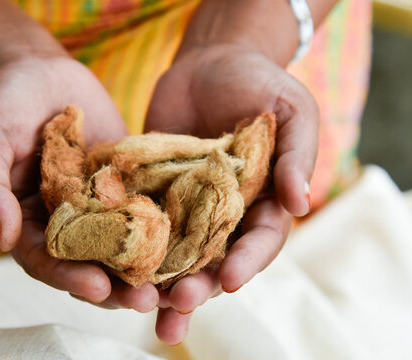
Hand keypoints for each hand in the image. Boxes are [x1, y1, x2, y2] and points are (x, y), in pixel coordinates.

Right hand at [0, 55, 159, 313]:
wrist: (36, 72)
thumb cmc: (0, 105)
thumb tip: (2, 237)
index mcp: (28, 223)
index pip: (46, 261)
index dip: (68, 278)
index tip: (97, 288)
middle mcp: (65, 222)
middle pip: (89, 263)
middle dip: (116, 285)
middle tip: (147, 302)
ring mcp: (98, 204)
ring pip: (122, 243)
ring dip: (146, 266)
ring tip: (174, 285)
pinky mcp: (126, 183)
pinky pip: (145, 206)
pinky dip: (165, 225)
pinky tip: (191, 238)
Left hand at [145, 44, 318, 343]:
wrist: (210, 61)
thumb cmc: (260, 83)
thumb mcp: (292, 112)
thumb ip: (297, 156)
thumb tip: (301, 204)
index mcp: (262, 202)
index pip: (259, 241)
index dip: (248, 262)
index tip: (231, 280)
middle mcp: (223, 213)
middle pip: (213, 260)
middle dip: (198, 285)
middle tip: (178, 303)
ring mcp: (184, 205)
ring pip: (173, 253)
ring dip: (159, 282)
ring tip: (140, 306)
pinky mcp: (151, 191)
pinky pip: (139, 221)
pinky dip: (126, 244)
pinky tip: (109, 265)